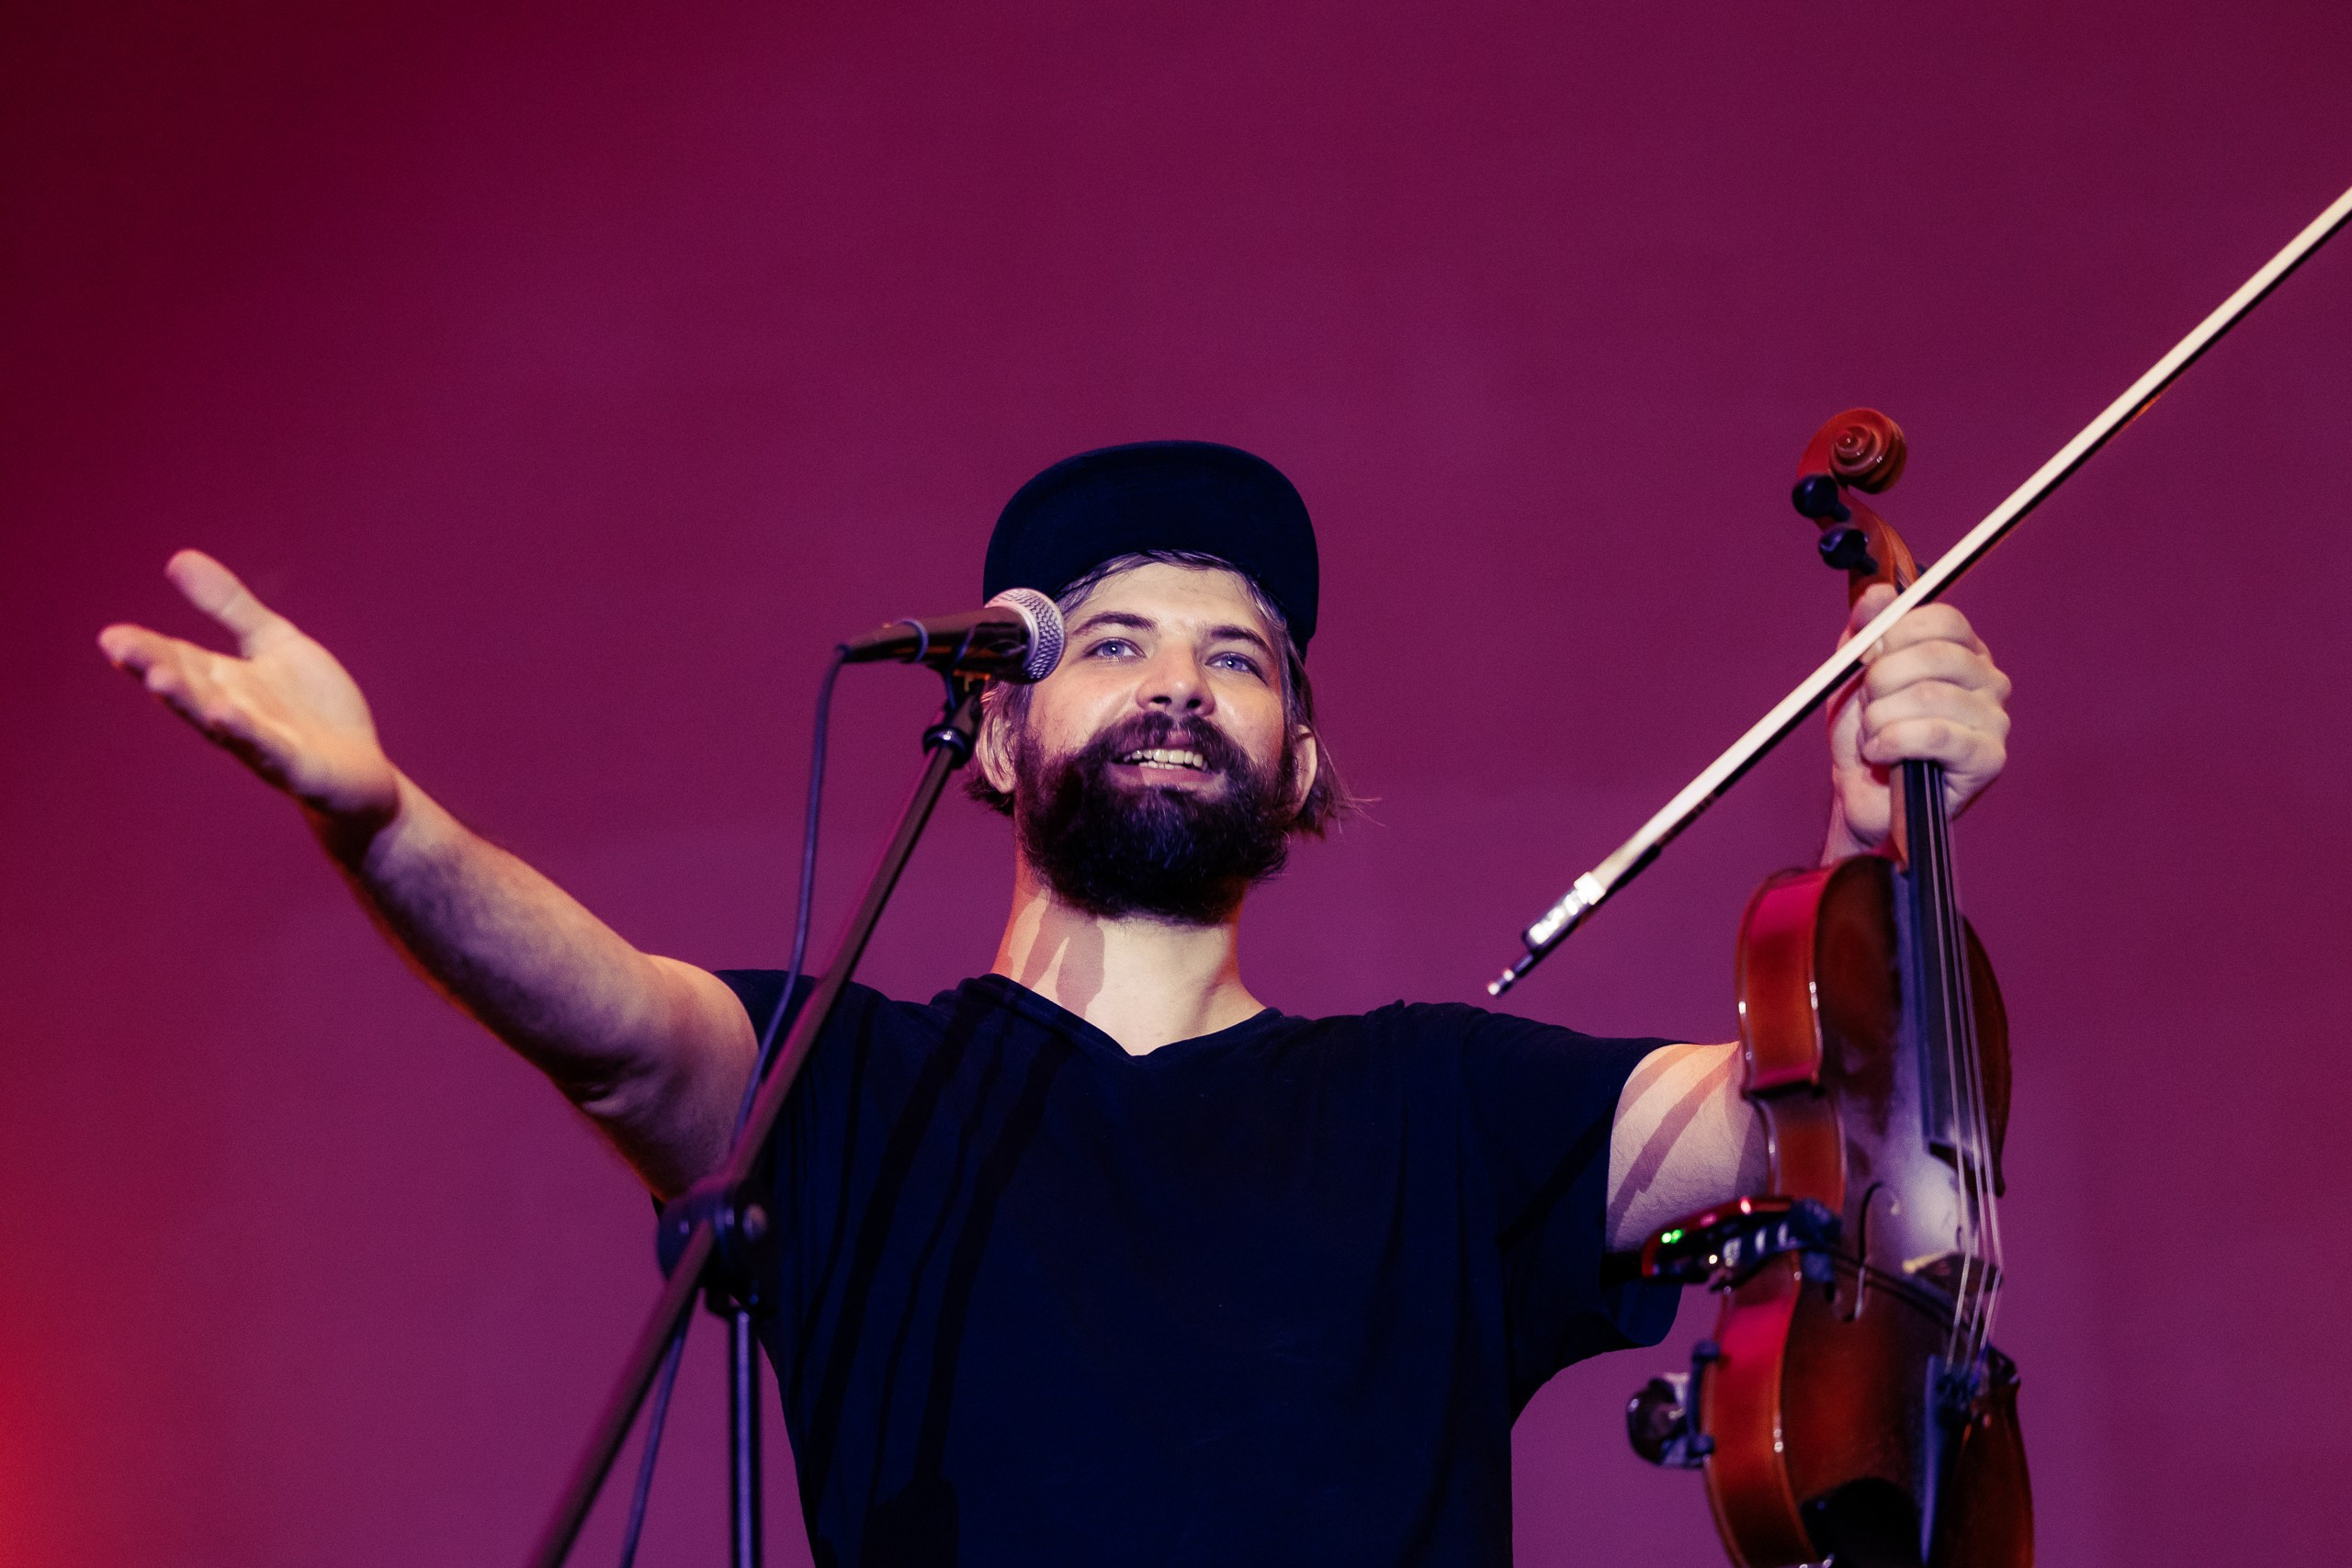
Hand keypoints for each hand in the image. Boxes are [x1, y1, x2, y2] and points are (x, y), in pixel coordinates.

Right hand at [99, 551, 400, 831]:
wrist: (363, 773)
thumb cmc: (312, 709)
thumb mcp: (274, 643)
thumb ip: (230, 606)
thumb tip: (177, 558)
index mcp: (225, 683)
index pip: (179, 662)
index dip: (147, 650)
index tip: (112, 636)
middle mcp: (234, 714)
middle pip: (191, 690)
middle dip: (157, 670)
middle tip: (121, 648)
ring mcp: (265, 744)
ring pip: (221, 723)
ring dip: (190, 702)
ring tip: (158, 680)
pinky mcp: (299, 768)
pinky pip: (270, 749)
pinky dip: (248, 732)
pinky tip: (226, 712)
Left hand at [1822, 583, 2011, 859]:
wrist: (1861, 796)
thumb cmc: (1865, 732)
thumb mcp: (1854, 674)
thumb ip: (1864, 630)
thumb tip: (1877, 593)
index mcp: (1963, 652)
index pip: (1943, 620)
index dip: (1895, 633)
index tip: (1866, 657)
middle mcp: (1988, 681)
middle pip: (1935, 655)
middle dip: (1881, 680)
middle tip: (1867, 705)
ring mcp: (1994, 720)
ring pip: (1928, 696)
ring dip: (1879, 718)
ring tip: (1871, 737)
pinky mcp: (1988, 759)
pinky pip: (1936, 735)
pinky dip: (1892, 741)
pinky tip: (1879, 754)